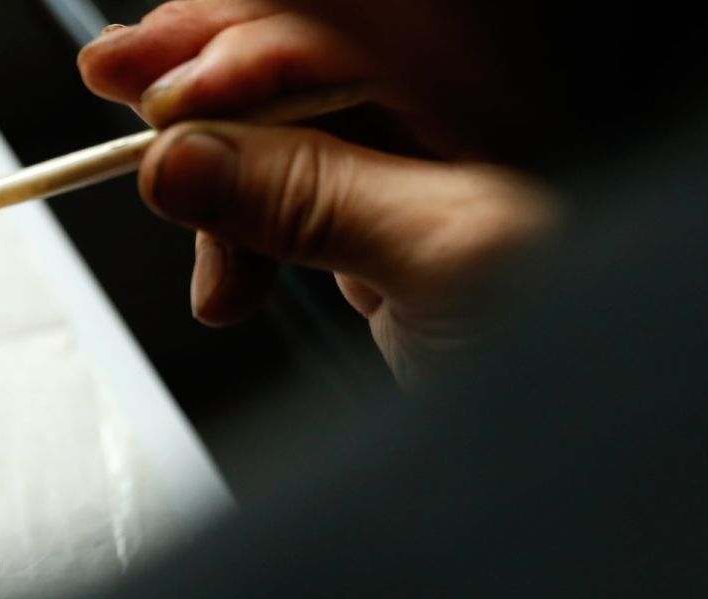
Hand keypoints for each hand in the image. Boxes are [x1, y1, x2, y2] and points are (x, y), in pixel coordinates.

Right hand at [80, 1, 555, 387]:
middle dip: (206, 90)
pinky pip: (290, 206)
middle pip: (298, 65)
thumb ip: (311, 198)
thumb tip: (186, 161)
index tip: (153, 88)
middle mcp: (454, 116)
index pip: (339, 27)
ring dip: (216, 195)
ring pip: (279, 140)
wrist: (580, 447)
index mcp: (492, 90)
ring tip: (206, 267)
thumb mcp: (447, 255)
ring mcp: (415, 173)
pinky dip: (243, 245)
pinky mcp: (385, 230)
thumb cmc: (588, 350)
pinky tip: (228, 286)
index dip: (234, 44)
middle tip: (119, 88)